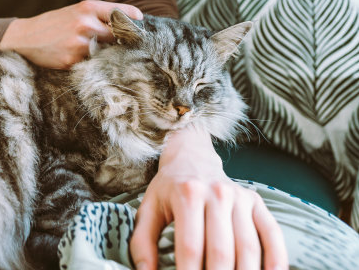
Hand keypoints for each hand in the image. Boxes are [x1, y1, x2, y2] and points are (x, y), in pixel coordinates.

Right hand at [0, 0, 141, 68]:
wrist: (23, 38)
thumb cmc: (54, 24)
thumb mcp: (75, 11)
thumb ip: (100, 15)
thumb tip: (132, 22)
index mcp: (87, 7)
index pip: (123, 13)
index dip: (135, 22)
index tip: (139, 28)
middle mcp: (85, 24)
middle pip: (120, 35)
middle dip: (123, 41)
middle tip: (126, 46)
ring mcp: (79, 43)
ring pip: (107, 52)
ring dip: (106, 55)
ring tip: (95, 53)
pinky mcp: (72, 61)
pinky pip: (92, 64)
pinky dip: (91, 64)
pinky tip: (81, 60)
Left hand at [130, 126, 287, 269]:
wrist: (192, 158)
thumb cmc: (168, 191)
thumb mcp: (148, 209)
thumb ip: (142, 243)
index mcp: (187, 195)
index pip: (190, 247)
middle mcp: (217, 194)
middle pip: (221, 251)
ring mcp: (240, 198)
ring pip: (248, 248)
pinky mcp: (257, 203)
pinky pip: (272, 234)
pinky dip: (276, 260)